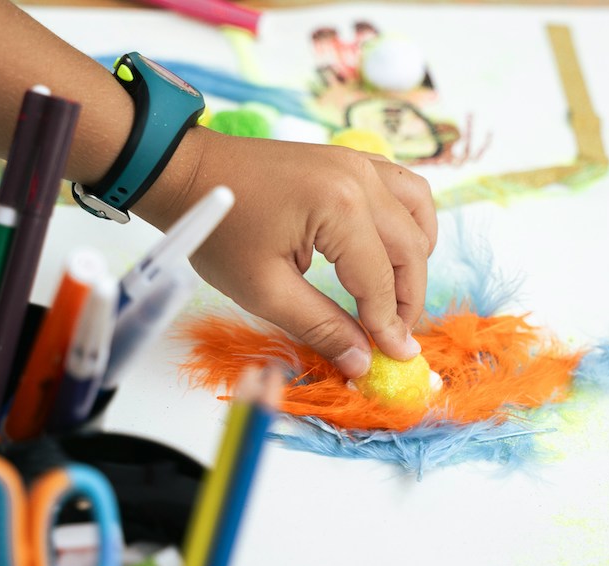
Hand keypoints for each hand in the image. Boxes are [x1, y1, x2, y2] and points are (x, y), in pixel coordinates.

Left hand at [132, 126, 438, 378]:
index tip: (394, 357)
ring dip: (415, 259)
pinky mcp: (351, 161)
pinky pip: (403, 189)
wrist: (191, 176)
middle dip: (407, 299)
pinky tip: (394, 251)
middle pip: (410, 247)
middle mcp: (360, 178)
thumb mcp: (264, 290)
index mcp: (339, 207)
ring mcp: (359, 163)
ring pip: (417, 214)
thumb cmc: (220, 231)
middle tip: (394, 337)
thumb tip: (363, 360)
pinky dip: (409, 223)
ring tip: (396, 297)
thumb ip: (320, 326)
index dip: (388, 324)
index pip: (380, 278)